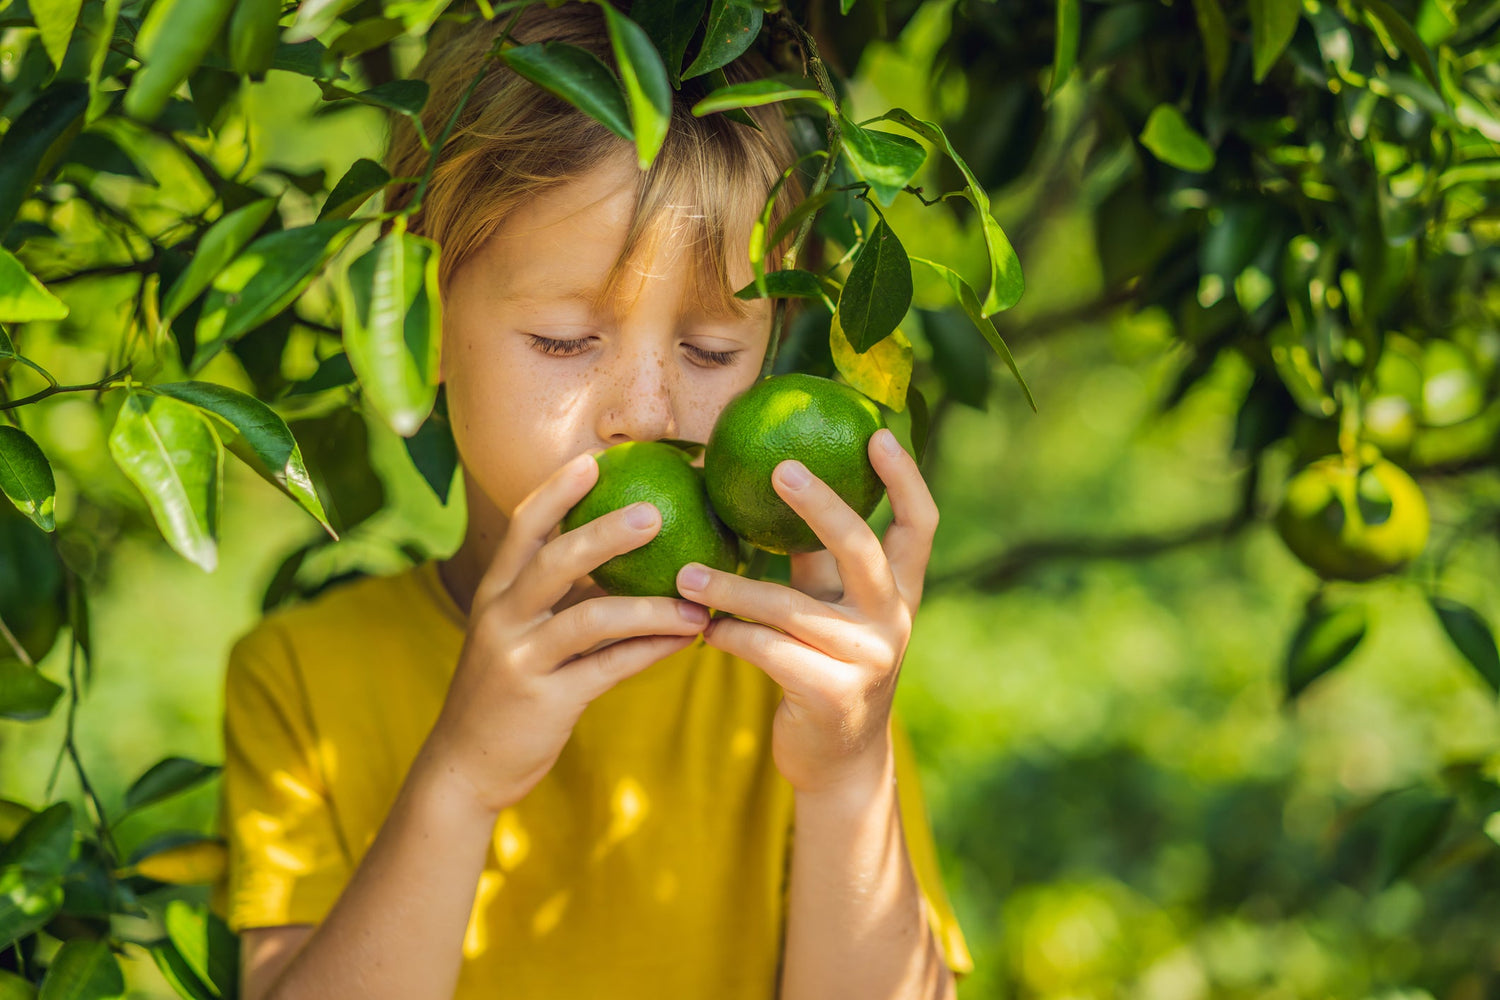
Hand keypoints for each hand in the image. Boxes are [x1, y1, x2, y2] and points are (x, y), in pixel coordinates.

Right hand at [423, 451, 709, 814]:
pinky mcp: (546, 701)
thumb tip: (624, 553)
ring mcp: (521, 659)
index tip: (595, 459)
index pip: (522, 527)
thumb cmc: (506, 688)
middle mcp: (502, 617)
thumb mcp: (518, 633)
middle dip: (605, 533)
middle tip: (657, 512)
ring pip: (590, 618)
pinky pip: (608, 668)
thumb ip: (558, 595)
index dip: (556, 490)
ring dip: (650, 606)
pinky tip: (687, 640)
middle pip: (554, 561)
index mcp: (495, 591)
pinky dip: (651, 650)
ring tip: (696, 601)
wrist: (465, 765)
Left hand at [675, 428, 937, 797]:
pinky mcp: (831, 695)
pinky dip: (729, 635)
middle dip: (820, 505)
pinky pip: (767, 650)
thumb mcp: (832, 609)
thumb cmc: (825, 665)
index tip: (875, 432)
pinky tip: (704, 628)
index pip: (920, 525)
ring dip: (732, 587)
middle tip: (778, 468)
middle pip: (860, 549)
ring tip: (686, 572)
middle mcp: (894, 621)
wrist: (838, 763)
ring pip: (790, 607)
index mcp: (901, 592)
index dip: (905, 477)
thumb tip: (773, 481)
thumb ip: (815, 559)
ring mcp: (867, 660)